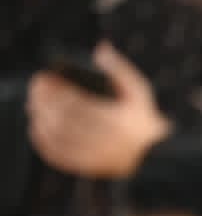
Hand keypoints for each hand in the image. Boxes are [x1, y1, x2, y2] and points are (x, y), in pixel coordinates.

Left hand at [27, 41, 169, 177]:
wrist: (154, 154)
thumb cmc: (142, 117)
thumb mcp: (139, 91)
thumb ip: (120, 68)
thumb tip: (101, 47)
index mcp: (118, 121)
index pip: (77, 103)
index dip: (56, 89)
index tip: (45, 77)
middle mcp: (108, 141)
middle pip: (64, 120)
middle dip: (44, 102)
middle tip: (35, 88)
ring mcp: (98, 157)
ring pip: (60, 138)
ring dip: (40, 120)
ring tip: (33, 106)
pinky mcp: (90, 168)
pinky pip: (60, 157)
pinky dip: (43, 143)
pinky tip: (36, 129)